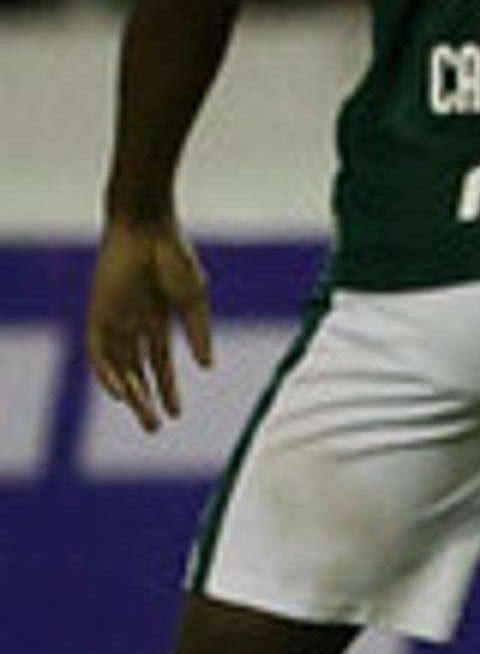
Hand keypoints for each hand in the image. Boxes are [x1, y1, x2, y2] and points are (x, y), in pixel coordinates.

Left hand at [88, 217, 213, 432]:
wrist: (147, 226)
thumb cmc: (174, 255)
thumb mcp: (194, 300)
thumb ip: (199, 332)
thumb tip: (206, 367)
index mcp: (157, 319)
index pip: (159, 363)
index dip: (168, 389)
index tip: (177, 414)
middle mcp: (133, 323)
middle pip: (136, 371)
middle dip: (146, 400)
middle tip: (155, 427)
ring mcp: (115, 318)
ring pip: (119, 366)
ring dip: (130, 393)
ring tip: (144, 415)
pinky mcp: (100, 312)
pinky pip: (99, 351)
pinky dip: (107, 374)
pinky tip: (121, 394)